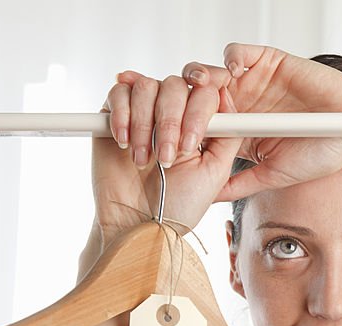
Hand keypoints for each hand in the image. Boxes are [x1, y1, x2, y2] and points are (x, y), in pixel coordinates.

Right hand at [91, 71, 242, 249]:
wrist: (140, 223)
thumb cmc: (180, 204)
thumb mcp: (216, 171)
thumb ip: (228, 133)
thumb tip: (226, 94)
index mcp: (200, 122)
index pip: (205, 90)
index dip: (201, 105)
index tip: (193, 137)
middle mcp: (172, 112)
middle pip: (175, 85)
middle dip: (171, 122)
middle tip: (167, 158)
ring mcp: (143, 111)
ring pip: (146, 87)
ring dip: (146, 124)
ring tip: (144, 160)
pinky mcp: (113, 116)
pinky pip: (118, 93)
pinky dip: (122, 116)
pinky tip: (125, 144)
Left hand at [175, 43, 341, 200]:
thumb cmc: (321, 152)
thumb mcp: (272, 175)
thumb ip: (238, 184)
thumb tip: (205, 200)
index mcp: (236, 131)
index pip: (195, 127)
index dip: (178, 133)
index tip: (169, 146)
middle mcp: (239, 104)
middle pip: (194, 98)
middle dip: (180, 109)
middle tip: (180, 127)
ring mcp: (250, 81)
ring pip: (209, 73)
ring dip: (200, 82)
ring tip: (204, 93)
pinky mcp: (266, 60)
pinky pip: (237, 52)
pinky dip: (230, 58)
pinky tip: (233, 73)